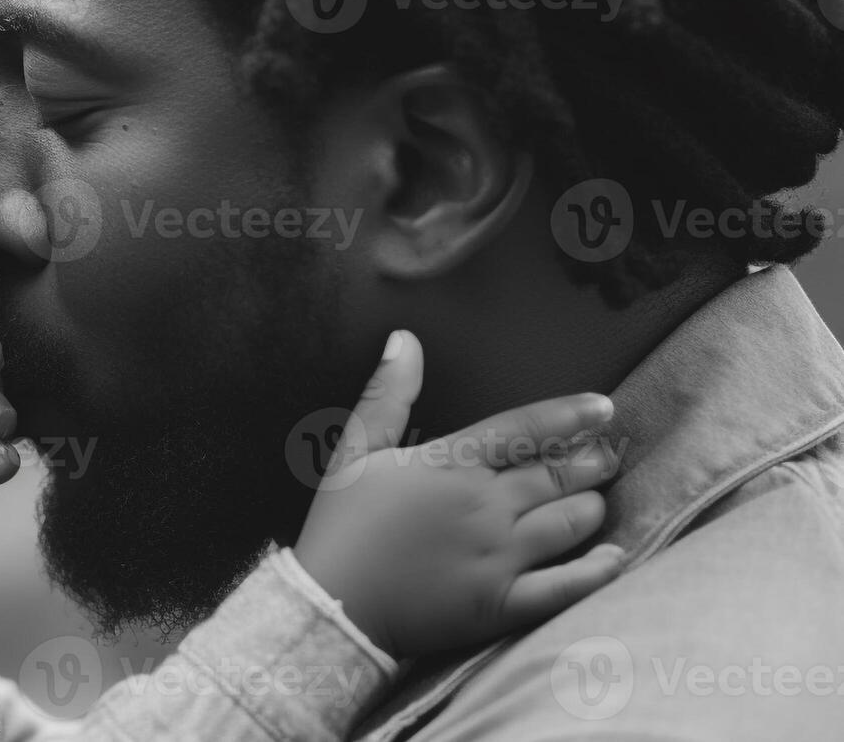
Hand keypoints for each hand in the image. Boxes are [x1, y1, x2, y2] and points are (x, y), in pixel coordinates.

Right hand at [293, 330, 624, 658]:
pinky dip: (598, 571)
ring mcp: (498, 556)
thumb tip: (404, 339)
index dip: (571, 415)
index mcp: (451, 464)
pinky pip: (567, 585)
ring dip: (592, 506)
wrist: (333, 606)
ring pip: (570, 523)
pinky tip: (614, 558)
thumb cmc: (340, 527)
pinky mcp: (503, 603)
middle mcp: (484, 505)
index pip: (525, 429)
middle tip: (606, 457)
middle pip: (559, 474)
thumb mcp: (354, 451)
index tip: (604, 409)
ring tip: (596, 499)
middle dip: (592, 462)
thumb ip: (386, 394)